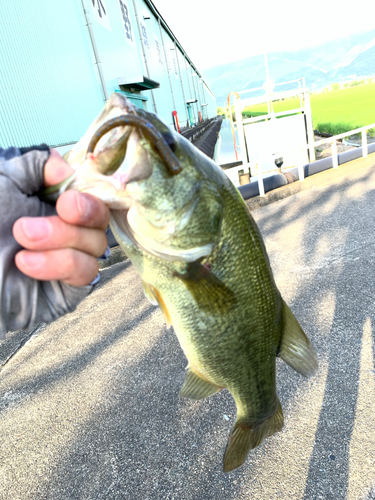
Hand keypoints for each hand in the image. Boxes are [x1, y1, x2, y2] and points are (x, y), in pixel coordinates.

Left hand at [12, 149, 109, 286]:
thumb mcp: (2, 180)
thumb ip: (36, 164)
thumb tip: (68, 169)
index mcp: (48, 201)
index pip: (89, 193)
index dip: (86, 195)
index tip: (64, 199)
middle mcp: (63, 228)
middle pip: (99, 218)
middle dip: (79, 216)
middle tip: (46, 218)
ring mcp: (67, 258)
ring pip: (96, 245)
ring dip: (62, 239)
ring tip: (21, 239)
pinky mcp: (67, 288)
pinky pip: (86, 272)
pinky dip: (60, 264)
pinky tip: (26, 264)